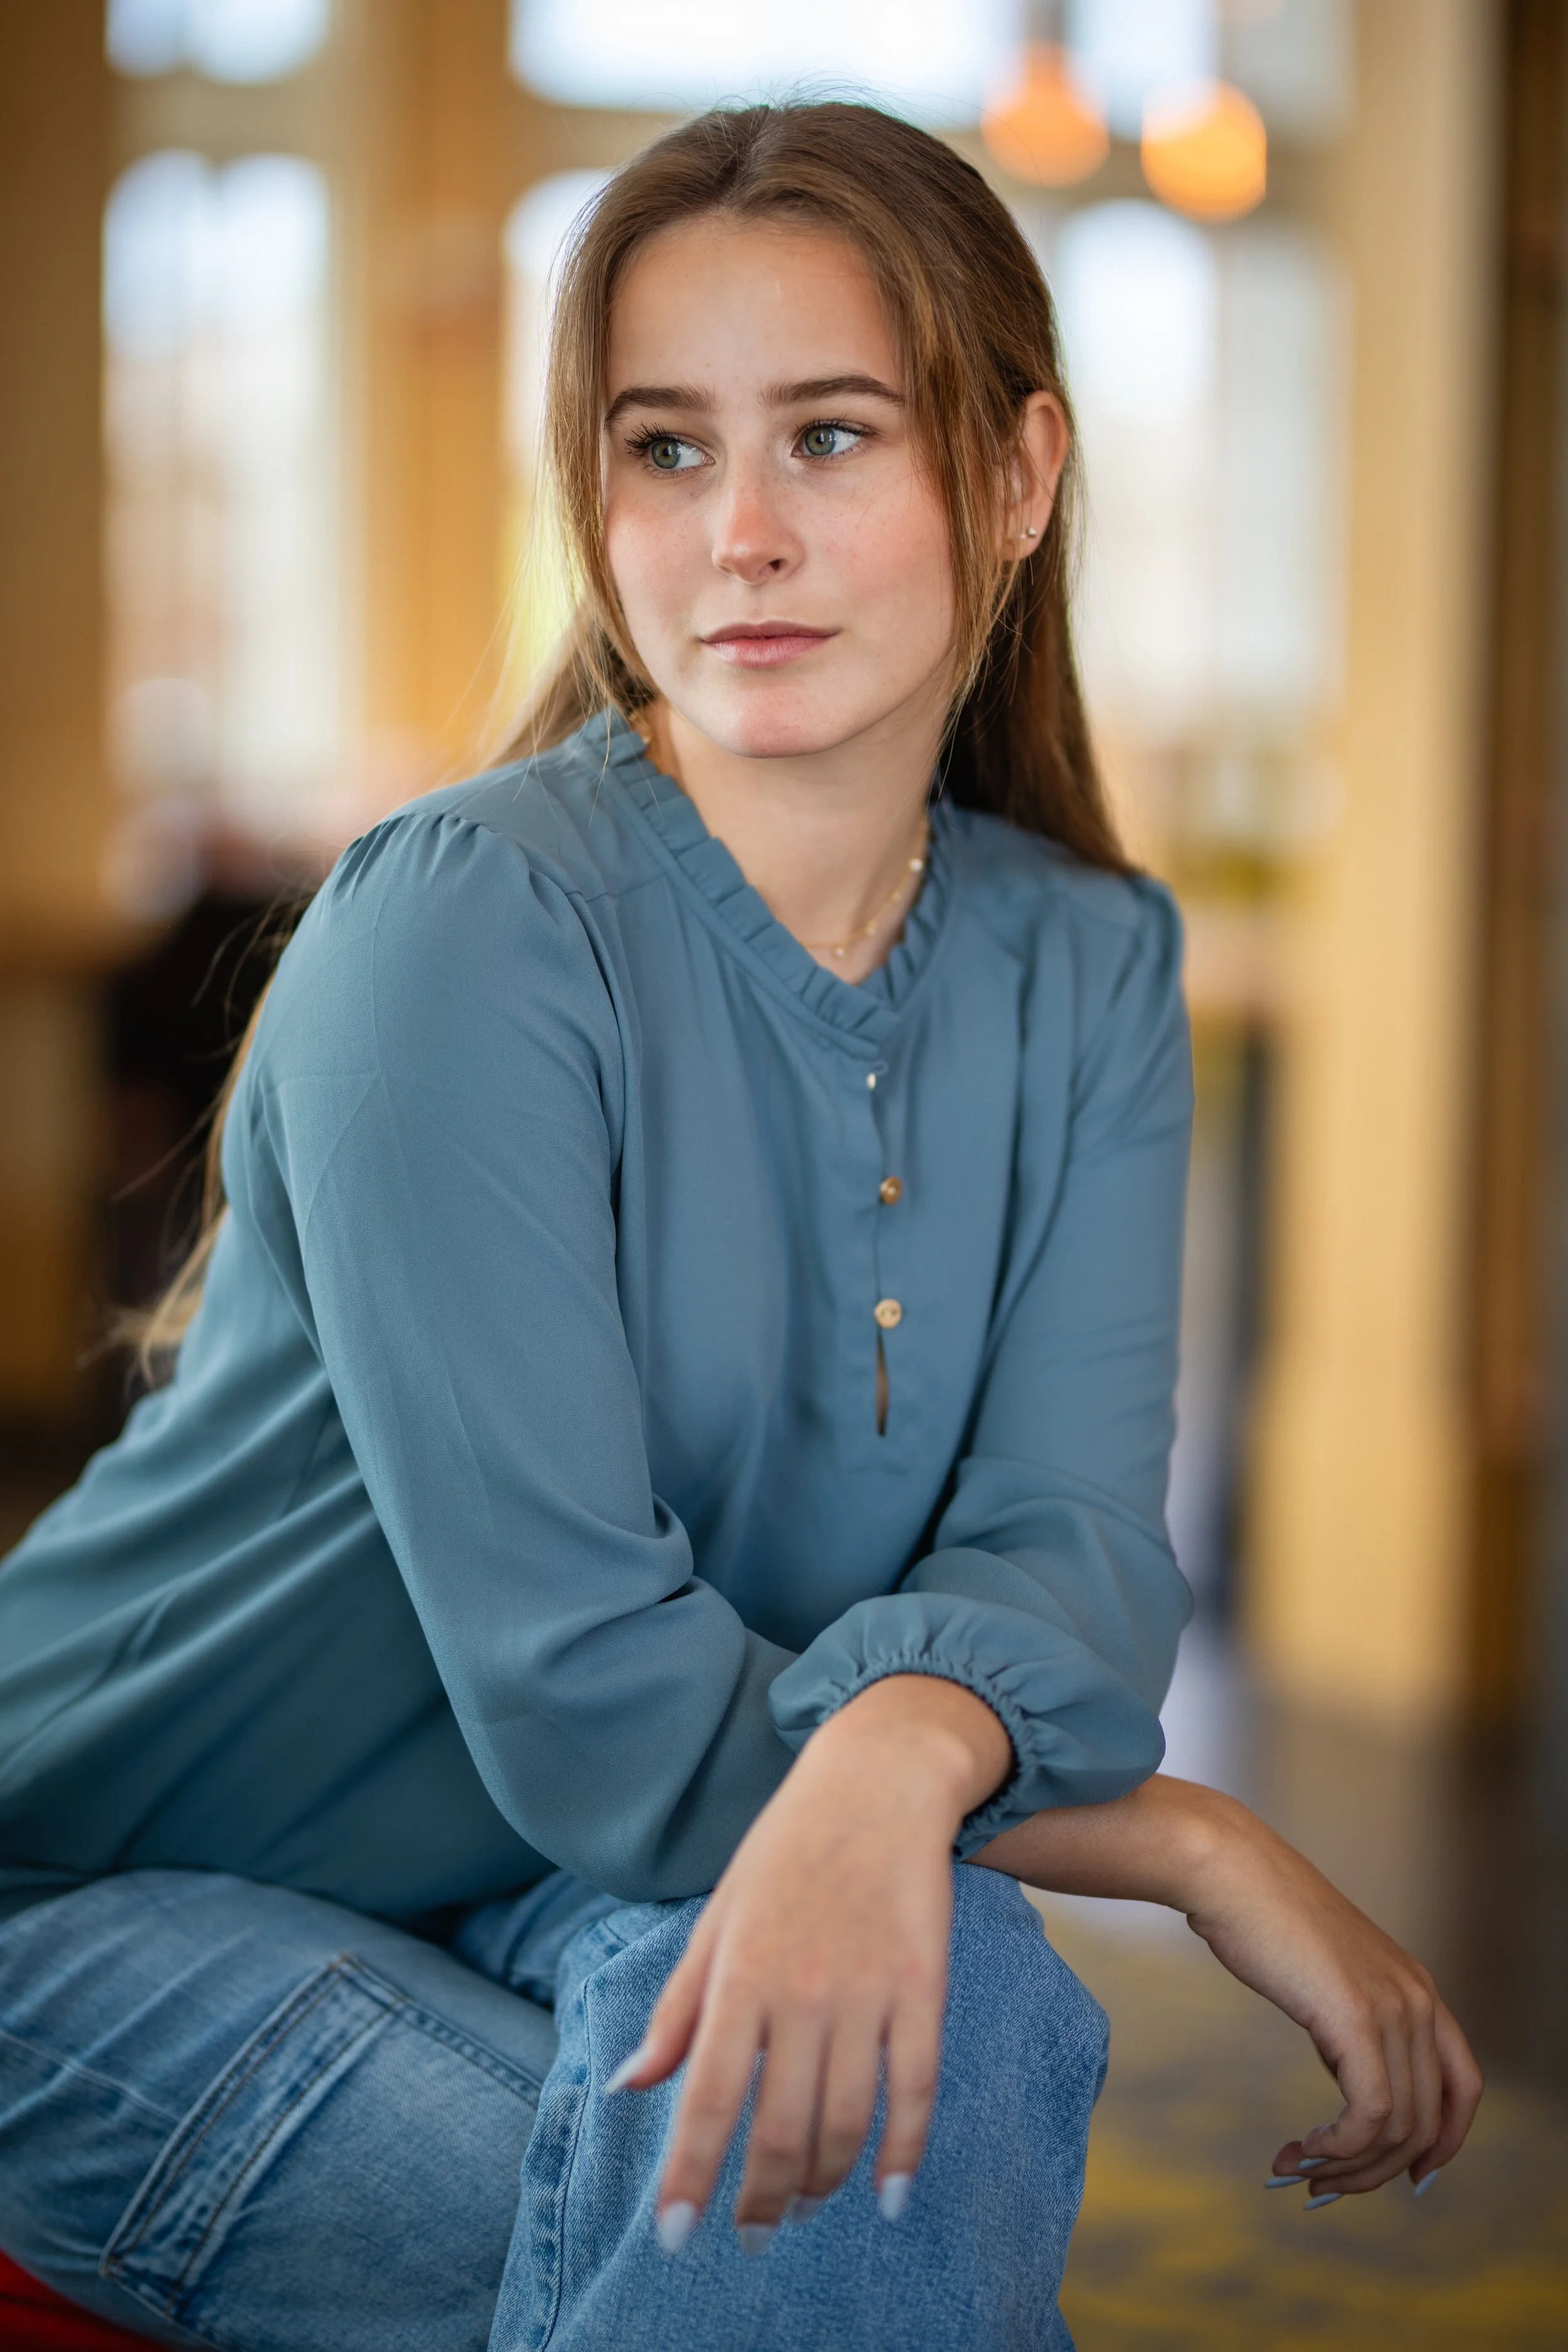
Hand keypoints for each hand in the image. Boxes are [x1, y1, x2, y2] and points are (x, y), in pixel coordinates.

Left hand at [607, 1674, 1010, 2247]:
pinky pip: (915, 2088)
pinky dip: (904, 2152)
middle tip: (750, 2234)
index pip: (708, 2097)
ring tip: (806, 2207)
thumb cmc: (784, 1849)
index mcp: (739, 1973)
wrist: (877, 1781)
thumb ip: (677, 2009)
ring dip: (824, 2182)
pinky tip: (888, 2194)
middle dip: (761, 2198)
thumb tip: (630, 2087)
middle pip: (781, 2127)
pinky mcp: (923, 1987)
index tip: (676, 2237)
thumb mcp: (715, 1917)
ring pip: (846, 2120)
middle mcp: (800, 1989)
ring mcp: (867, 1990)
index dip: (692, 2174)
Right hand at [975, 1776, 1482, 2196]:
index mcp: (1416, 1986)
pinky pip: (1369, 2115)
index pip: (1464, 2086)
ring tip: (1297, 2170)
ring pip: (1397, 2127)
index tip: (1403, 2175)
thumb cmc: (1259, 1915)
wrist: (1227, 1870)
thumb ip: (1350, 2019)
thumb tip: (1349, 2075)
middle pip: (1428, 2120)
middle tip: (1321, 2185)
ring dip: (1347, 2166)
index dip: (1443, 2141)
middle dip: (1378, 2169)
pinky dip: (1337, 2148)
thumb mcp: (1325, 1973)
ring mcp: (1393, 2008)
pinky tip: (1299, 2149)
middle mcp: (1418, 1999)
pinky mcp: (1357, 2020)